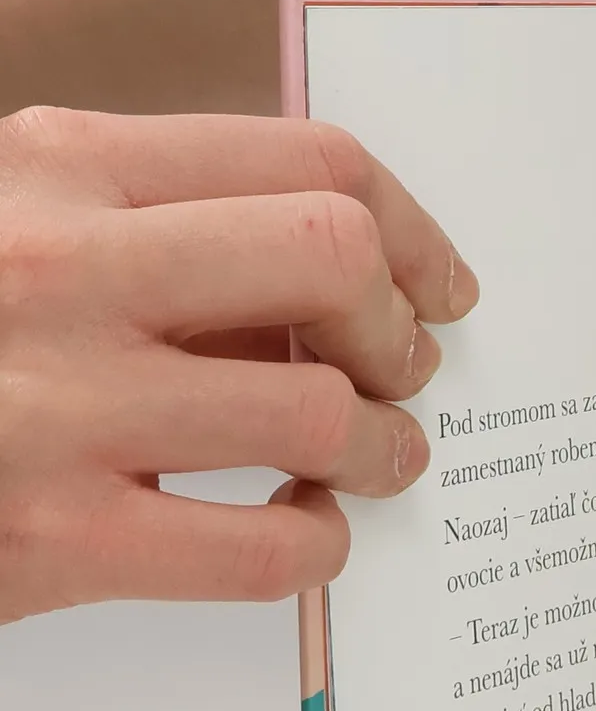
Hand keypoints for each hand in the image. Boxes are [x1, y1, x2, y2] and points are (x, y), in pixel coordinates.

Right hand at [0, 107, 477, 622]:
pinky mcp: (54, 540)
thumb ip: (158, 229)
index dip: (412, 230)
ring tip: (375, 460)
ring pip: (319, 410)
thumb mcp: (23, 225)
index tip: (440, 286)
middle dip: (399, 327)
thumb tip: (341, 278)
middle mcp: (62, 268)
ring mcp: (56, 407)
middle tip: (403, 372)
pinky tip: (303, 529)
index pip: (311, 162)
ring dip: (386, 446)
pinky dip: (320, 544)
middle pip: (332, 260)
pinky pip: (268, 549)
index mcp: (62, 168)